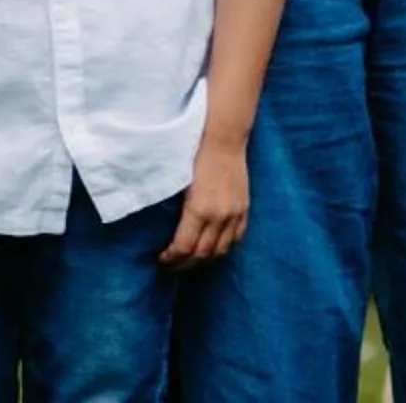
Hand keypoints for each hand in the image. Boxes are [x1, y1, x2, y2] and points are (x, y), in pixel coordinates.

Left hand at [159, 139, 247, 268]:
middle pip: (201, 254)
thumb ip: (176, 213)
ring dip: (203, 260)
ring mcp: (234, 213)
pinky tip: (212, 248)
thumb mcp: (179, 186)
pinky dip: (223, 248)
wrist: (223, 140)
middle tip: (171, 264)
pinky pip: (236, 238)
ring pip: (220, 251)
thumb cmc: (195, 158)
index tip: (161, 259)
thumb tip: (163, 234)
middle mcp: (219, 215)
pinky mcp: (244, 209)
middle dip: (184, 264)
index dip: (171, 258)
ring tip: (190, 259)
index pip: (184, 248)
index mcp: (199, 209)